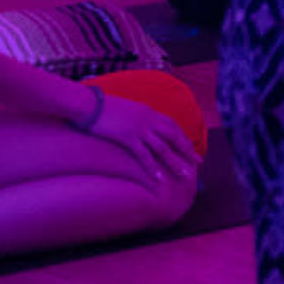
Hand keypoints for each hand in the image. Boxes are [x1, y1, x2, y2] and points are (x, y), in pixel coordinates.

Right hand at [83, 89, 200, 183]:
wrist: (86, 104)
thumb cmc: (101, 108)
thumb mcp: (125, 110)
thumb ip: (136, 117)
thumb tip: (140, 125)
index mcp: (148, 112)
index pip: (172, 126)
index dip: (183, 138)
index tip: (191, 148)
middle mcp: (147, 119)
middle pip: (173, 136)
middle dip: (187, 150)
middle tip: (197, 164)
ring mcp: (138, 128)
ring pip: (163, 148)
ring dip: (175, 162)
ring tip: (185, 176)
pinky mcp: (127, 137)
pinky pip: (143, 155)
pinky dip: (152, 168)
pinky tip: (159, 179)